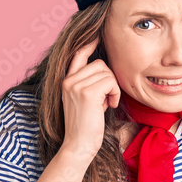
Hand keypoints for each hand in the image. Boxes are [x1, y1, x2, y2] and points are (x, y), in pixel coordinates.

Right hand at [60, 37, 120, 162]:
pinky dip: (115, 94)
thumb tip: (105, 70)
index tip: (97, 36)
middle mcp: (68, 80)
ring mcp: (75, 85)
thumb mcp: (86, 101)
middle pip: (100, 64)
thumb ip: (91, 85)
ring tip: (107, 104)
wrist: (78, 145)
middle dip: (109, 80)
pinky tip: (110, 106)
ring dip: (113, 88)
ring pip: (107, 72)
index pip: (78, 55)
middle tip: (107, 99)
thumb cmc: (87, 127)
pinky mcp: (87, 92)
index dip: (89, 44)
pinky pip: (110, 82)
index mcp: (66, 81)